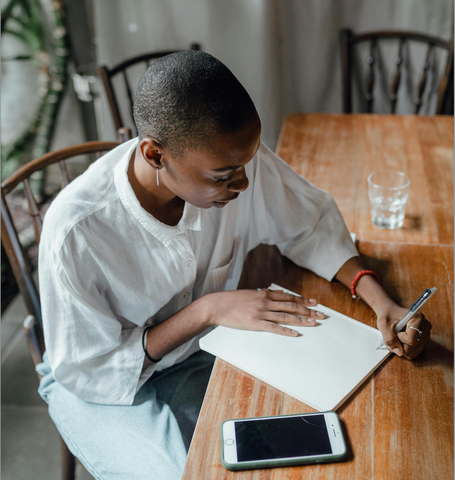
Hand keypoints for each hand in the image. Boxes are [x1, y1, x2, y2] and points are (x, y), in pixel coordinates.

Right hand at [201, 289, 324, 335]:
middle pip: (291, 306)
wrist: (217, 305)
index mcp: (264, 294)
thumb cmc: (231, 300)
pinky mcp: (255, 323)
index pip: (289, 297)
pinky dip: (285, 330)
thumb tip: (274, 293)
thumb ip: (262, 294)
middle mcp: (265, 302)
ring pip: (286, 316)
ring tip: (313, 323)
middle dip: (308, 310)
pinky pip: (274, 327)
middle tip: (321, 314)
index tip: (314, 302)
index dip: (303, 300)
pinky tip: (295, 333)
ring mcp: (261, 313)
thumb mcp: (249, 293)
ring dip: (301, 320)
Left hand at [377, 304, 431, 359]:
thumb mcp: (383, 325)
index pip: (411, 339)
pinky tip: (401, 340)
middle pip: (412, 347)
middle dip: (399, 344)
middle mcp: (425, 327)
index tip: (395, 330)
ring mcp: (426, 335)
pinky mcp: (423, 341)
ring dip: (400, 347)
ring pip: (412, 352)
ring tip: (397, 336)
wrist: (390, 312)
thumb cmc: (387, 315)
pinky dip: (404, 349)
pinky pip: (413, 353)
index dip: (399, 338)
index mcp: (418, 318)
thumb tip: (399, 353)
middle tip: (394, 334)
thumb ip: (389, 338)